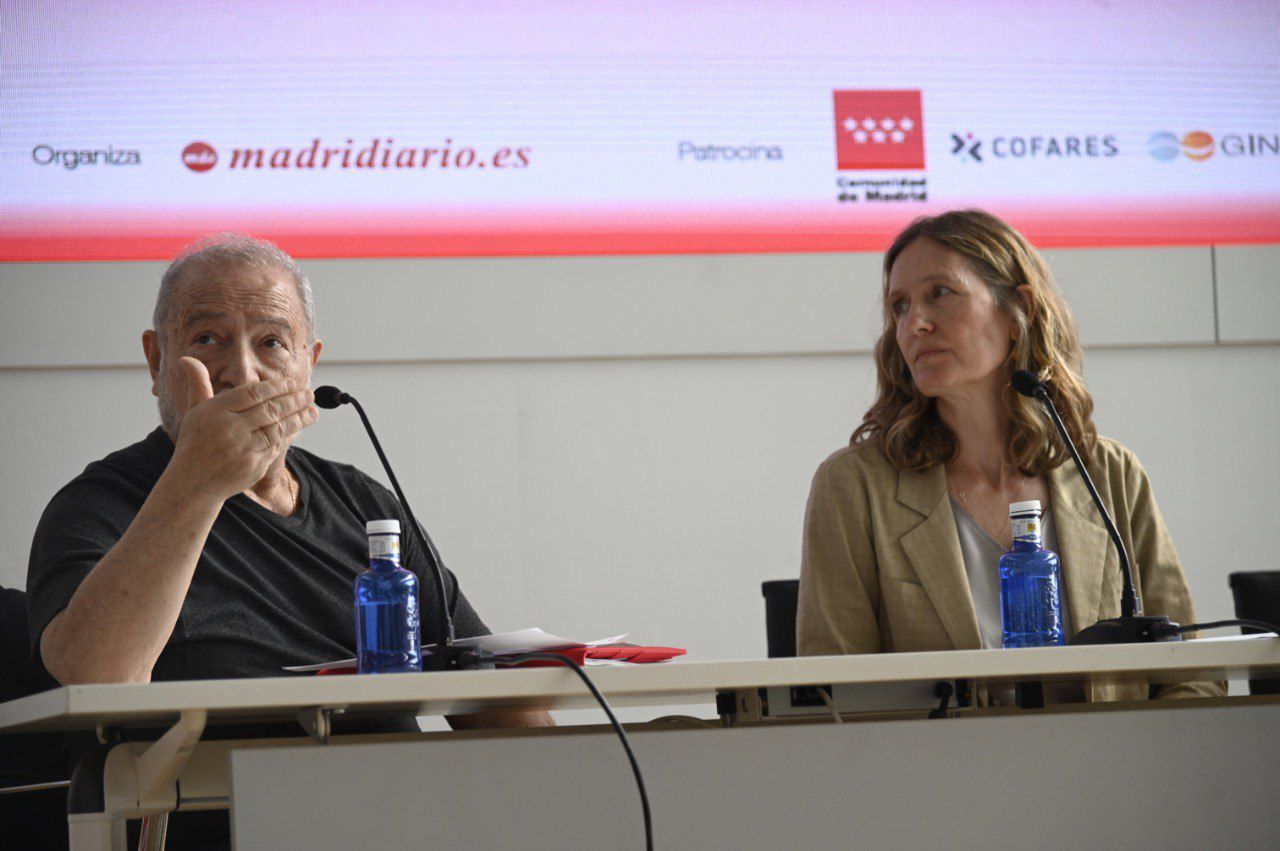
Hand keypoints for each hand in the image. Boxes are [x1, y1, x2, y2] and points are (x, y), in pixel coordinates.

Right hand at [168, 357, 318, 499]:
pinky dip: (290, 436)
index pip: (253, 393)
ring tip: (312, 410)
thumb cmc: (196, 442)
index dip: (276, 387)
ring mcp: (243, 449)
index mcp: (216, 411)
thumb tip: (187, 357)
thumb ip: (199, 384)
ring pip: (278, 428)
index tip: (292, 383)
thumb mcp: (194, 411)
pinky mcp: (253, 466)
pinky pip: (277, 446)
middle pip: (270, 409)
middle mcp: (230, 429)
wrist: (193, 483)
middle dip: (294, 400)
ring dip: (299, 418)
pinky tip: (299, 427)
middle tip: (309, 394)